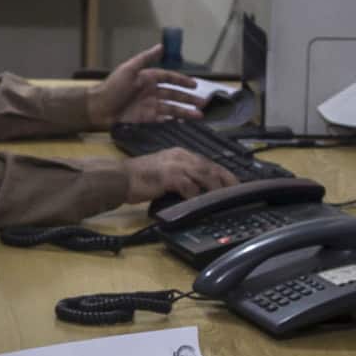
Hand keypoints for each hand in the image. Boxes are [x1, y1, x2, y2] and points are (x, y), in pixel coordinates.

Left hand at [92, 45, 203, 127]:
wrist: (98, 109)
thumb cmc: (112, 87)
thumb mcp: (129, 69)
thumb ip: (146, 58)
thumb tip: (161, 46)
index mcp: (148, 79)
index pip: (170, 78)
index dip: (183, 81)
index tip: (196, 85)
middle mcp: (151, 92)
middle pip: (174, 95)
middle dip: (189, 99)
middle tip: (204, 103)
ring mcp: (149, 107)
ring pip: (172, 108)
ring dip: (185, 112)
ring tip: (199, 115)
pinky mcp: (146, 120)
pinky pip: (163, 120)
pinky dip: (174, 121)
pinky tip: (185, 123)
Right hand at [123, 149, 240, 204]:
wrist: (119, 177)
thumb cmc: (139, 178)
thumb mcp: (165, 174)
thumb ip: (182, 177)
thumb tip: (198, 191)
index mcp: (180, 154)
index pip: (207, 162)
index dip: (223, 173)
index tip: (234, 183)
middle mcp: (180, 156)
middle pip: (210, 166)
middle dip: (226, 179)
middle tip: (237, 191)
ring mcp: (174, 164)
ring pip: (203, 174)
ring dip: (215, 187)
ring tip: (224, 198)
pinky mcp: (168, 175)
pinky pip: (188, 185)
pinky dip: (196, 194)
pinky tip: (201, 202)